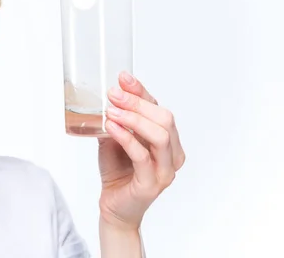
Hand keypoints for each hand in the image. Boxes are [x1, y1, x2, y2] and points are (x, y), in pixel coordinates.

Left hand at [98, 71, 185, 230]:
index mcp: (168, 139)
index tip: (123, 77)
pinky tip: (111, 127)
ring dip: (133, 118)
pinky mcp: (152, 183)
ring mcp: (166, 170)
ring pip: (159, 135)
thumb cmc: (117, 171)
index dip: (141, 91)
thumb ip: (117, 118)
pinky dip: (126, 137)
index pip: (158, 108)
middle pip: (164, 118)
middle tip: (113, 94)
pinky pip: (142, 155)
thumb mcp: (116, 137)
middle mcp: (173, 153)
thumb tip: (110, 92)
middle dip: (137, 102)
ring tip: (111, 110)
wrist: (113, 206)